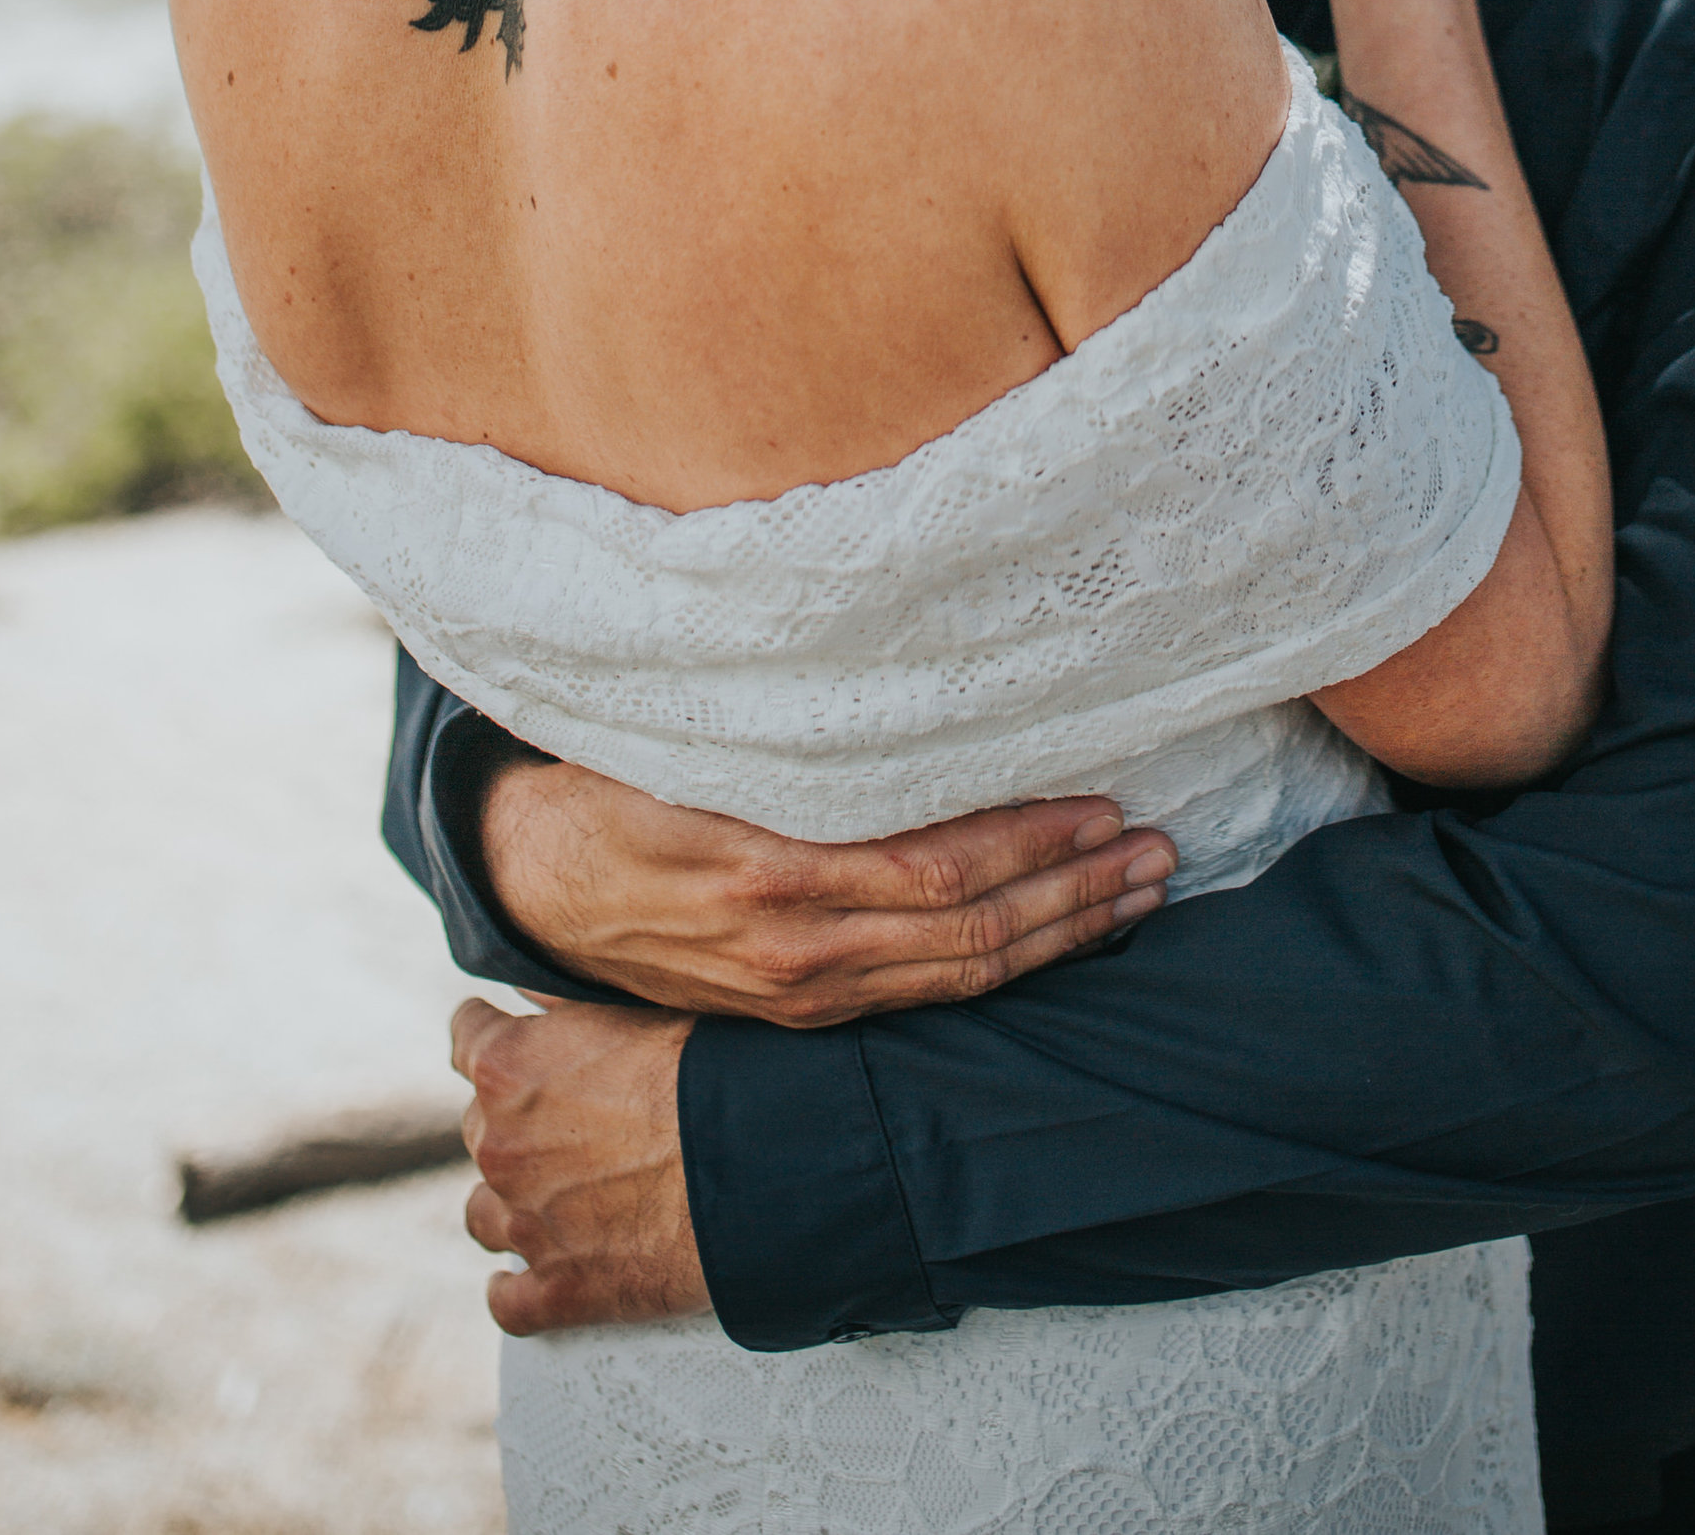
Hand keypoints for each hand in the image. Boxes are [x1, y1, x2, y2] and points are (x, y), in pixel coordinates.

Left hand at [455, 994, 707, 1330]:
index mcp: (511, 1066)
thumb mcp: (640, 1004)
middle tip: (563, 1116)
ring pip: (482, 1215)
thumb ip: (571, 997)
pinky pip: (507, 1302)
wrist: (760, 1162)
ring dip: (508, 1202)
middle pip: (478, 1126)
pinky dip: (511, 1290)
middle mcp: (501, 1145)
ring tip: (542, 1197)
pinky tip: (517, 1281)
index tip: (506, 1033)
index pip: (466, 1036)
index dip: (490, 1031)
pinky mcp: (560, 1290)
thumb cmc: (711, 1068)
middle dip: (512, 1120)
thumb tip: (531, 987)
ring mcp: (526, 1223)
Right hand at [479, 759, 1173, 1024]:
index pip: (937, 868)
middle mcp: (799, 948)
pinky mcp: (804, 1014)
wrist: (537, 880)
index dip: (1031, 842)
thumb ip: (783, 735)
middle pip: (971, 932)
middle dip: (1075, 894)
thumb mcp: (687, 745)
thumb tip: (891, 680)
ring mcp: (805, 995)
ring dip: (1060, 935)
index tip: (1104, 804)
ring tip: (1137, 891)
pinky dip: (1003, 967)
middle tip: (1158, 852)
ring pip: (961, 975)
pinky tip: (1056, 935)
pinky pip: (925, 996)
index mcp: (773, 870)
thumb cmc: (619, 782)